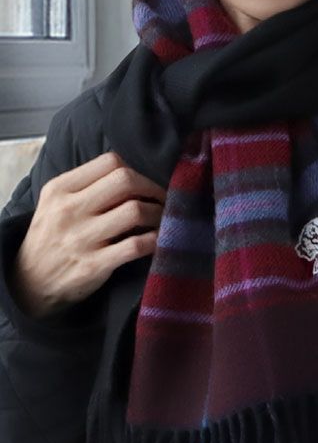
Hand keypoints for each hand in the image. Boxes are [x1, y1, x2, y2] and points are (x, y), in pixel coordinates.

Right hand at [9, 151, 167, 318]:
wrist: (30, 281)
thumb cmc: (54, 236)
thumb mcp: (57, 203)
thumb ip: (88, 186)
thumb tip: (134, 175)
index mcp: (61, 188)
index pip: (110, 162)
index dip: (136, 171)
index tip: (145, 185)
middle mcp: (69, 209)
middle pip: (125, 181)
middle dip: (152, 189)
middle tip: (162, 200)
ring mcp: (81, 238)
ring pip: (135, 211)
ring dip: (158, 214)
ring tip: (161, 219)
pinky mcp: (94, 264)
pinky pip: (136, 245)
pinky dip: (155, 239)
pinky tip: (158, 239)